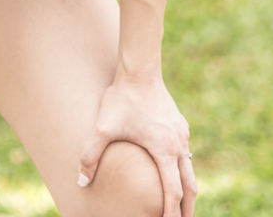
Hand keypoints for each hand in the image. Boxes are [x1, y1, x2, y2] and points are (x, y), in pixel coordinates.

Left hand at [78, 73, 197, 216]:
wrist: (140, 70)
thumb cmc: (122, 99)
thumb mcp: (102, 128)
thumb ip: (90, 156)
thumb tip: (82, 182)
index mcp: (164, 150)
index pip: (172, 192)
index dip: (170, 213)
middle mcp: (179, 145)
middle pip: (190, 186)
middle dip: (187, 209)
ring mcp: (182, 134)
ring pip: (190, 170)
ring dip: (187, 190)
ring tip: (182, 206)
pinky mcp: (180, 125)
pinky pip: (186, 154)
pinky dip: (184, 171)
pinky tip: (176, 174)